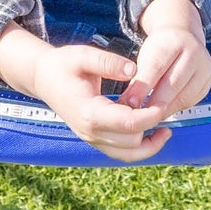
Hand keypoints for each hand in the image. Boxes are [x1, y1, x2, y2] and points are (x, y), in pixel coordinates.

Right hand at [0, 25, 175, 162]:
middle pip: (131, 141)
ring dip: (148, 144)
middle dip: (150, 126)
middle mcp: (90, 131)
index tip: (164, 104)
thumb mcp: (83, 55)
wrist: (44, 79)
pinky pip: (120, 153)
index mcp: (89, 112)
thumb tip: (134, 71)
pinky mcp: (95, 139)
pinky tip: (152, 133)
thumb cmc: (64, 64)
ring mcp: (92, 138)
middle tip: (166, 107)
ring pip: (127, 154)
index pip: (127, 124)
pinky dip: (138, 148)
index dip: (149, 117)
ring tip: (166, 129)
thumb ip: (108, 61)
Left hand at [127, 0, 210, 118]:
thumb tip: (128, 102)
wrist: (184, 38)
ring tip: (148, 118)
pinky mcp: (207, 84)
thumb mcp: (147, 54)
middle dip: (153, 102)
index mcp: (173, 41)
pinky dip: (174, 110)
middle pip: (172, 83)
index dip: (142, 87)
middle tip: (138, 117)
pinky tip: (162, 113)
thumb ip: (139, 75)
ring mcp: (203, 68)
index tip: (130, 102)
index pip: (156, 66)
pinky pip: (190, 102)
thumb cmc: (162, 48)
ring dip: (164, 110)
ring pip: (183, 96)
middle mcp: (192, 52)